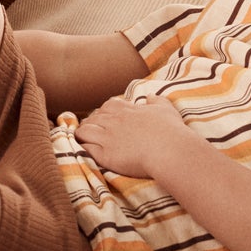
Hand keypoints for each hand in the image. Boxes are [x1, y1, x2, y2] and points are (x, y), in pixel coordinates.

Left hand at [75, 93, 189, 180]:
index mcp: (128, 110)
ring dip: (81, 134)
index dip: (104, 111)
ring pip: (85, 131)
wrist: (169, 150)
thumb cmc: (170, 130)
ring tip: (80, 138)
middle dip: (90, 122)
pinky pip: (86, 148)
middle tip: (88, 129)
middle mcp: (115, 121)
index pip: (108, 106)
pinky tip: (81, 150)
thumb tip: (150, 96)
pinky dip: (81, 148)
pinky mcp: (106, 154)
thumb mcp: (165, 109)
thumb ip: (156, 101)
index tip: (103, 117)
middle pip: (94, 117)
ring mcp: (109, 137)